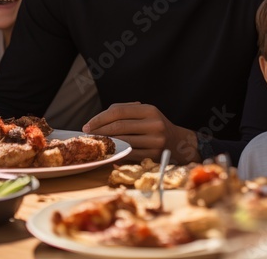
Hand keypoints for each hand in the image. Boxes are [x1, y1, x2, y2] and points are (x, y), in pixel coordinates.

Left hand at [82, 102, 198, 161]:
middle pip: (118, 127)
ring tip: (95, 144)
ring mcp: (155, 140)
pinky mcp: (154, 155)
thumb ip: (125, 112)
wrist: (179, 143)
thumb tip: (99, 119)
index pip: (118, 111)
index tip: (87, 125)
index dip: (100, 118)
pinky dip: (116, 154)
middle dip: (99, 132)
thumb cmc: (156, 127)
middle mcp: (154, 124)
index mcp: (150, 110)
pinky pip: (129, 155)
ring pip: (122, 142)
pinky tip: (108, 154)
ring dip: (106, 144)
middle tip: (87, 136)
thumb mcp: (146, 114)